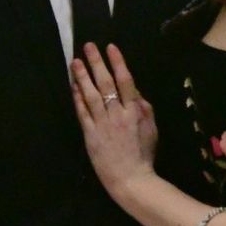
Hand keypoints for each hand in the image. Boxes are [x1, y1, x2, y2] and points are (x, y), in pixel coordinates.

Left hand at [70, 43, 157, 197]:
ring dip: (82, 76)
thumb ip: (145, 108)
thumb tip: (136, 92)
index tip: (111, 47)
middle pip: (105, 83)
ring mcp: (102, 124)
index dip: (117, 62)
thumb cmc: (144, 154)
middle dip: (97, 62)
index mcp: (135, 111)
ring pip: (90, 95)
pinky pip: (82, 113)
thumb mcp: (152, 129)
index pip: (125, 81)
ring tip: (75, 61)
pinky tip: (73, 86)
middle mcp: (117, 114)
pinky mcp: (90, 135)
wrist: (130, 179)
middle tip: (88, 46)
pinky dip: (77, 98)